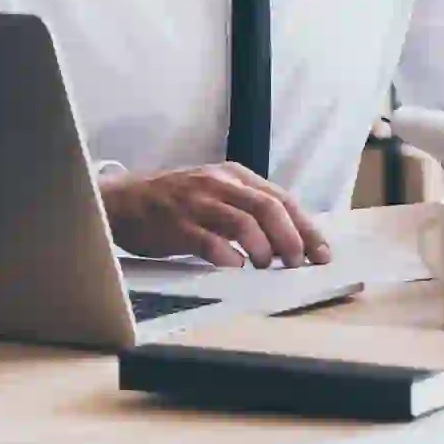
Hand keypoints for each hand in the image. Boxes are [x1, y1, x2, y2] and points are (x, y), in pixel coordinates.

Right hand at [100, 164, 329, 268]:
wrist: (121, 201)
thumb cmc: (174, 203)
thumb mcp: (216, 193)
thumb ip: (248, 208)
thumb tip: (290, 239)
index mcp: (235, 176)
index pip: (282, 199)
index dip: (306, 227)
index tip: (322, 253)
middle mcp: (219, 184)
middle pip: (268, 208)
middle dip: (291, 239)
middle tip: (299, 264)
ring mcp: (197, 202)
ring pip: (243, 222)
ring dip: (263, 248)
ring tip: (268, 267)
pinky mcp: (176, 224)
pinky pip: (208, 241)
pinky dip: (227, 256)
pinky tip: (235, 268)